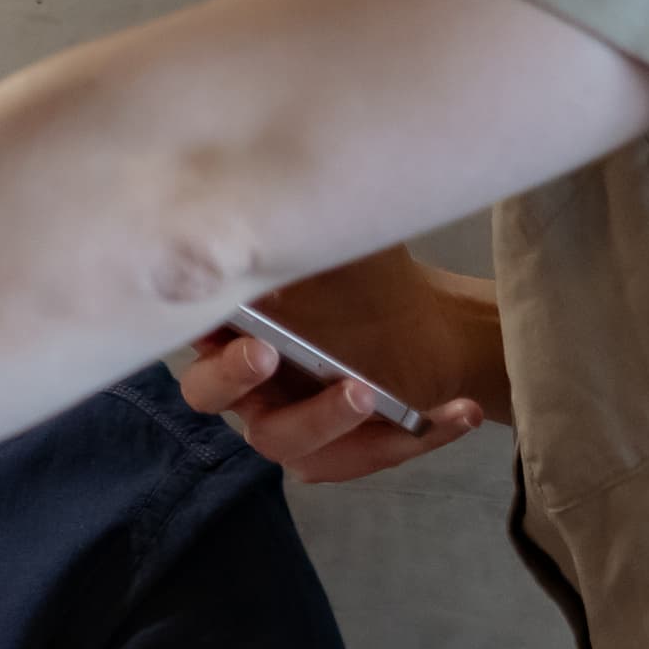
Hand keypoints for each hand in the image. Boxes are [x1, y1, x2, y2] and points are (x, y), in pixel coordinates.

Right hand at [184, 249, 501, 485]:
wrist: (433, 325)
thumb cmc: (372, 280)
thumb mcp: (343, 243)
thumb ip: (304, 224)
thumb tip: (274, 187)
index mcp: (233, 321)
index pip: (191, 326)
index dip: (194, 326)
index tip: (222, 312)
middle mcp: (245, 378)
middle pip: (208, 393)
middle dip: (231, 377)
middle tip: (267, 354)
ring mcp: (286, 420)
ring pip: (282, 441)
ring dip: (323, 420)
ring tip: (370, 392)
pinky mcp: (334, 452)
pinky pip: (353, 460)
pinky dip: (406, 441)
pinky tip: (457, 411)